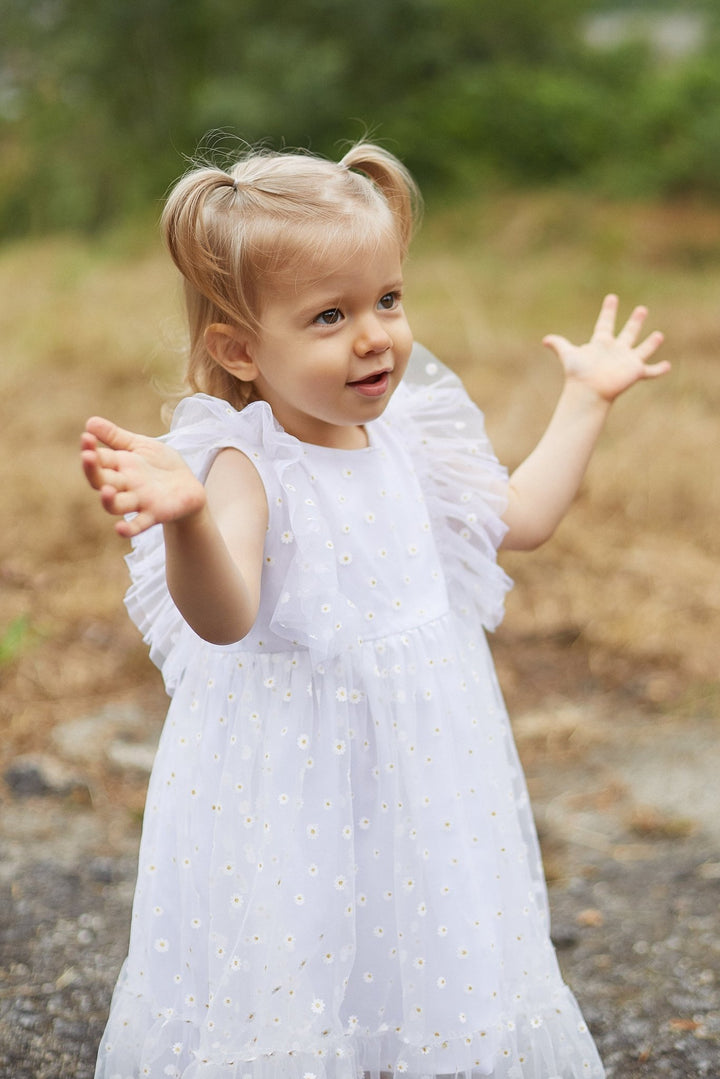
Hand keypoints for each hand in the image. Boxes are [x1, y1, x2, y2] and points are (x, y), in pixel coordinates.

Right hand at [81, 416, 205, 537]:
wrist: (188, 486)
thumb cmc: (160, 465)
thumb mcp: (141, 446)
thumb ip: (116, 437)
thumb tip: (90, 421)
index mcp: (119, 465)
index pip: (98, 458)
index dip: (90, 448)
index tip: (86, 437)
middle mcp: (124, 485)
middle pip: (101, 481)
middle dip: (93, 470)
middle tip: (88, 456)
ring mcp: (138, 501)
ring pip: (115, 505)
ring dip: (108, 500)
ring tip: (107, 491)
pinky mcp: (154, 514)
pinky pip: (138, 525)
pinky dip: (129, 528)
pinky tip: (120, 529)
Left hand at [542, 294, 669, 402]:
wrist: (588, 391)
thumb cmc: (578, 374)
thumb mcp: (568, 355)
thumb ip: (559, 345)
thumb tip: (544, 340)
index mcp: (601, 343)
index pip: (605, 322)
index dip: (608, 311)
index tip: (611, 298)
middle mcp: (616, 350)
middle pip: (628, 332)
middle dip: (635, 321)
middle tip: (642, 309)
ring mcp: (627, 361)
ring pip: (643, 349)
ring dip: (651, 343)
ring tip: (659, 335)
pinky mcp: (635, 372)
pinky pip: (651, 371)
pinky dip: (659, 369)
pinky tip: (668, 366)